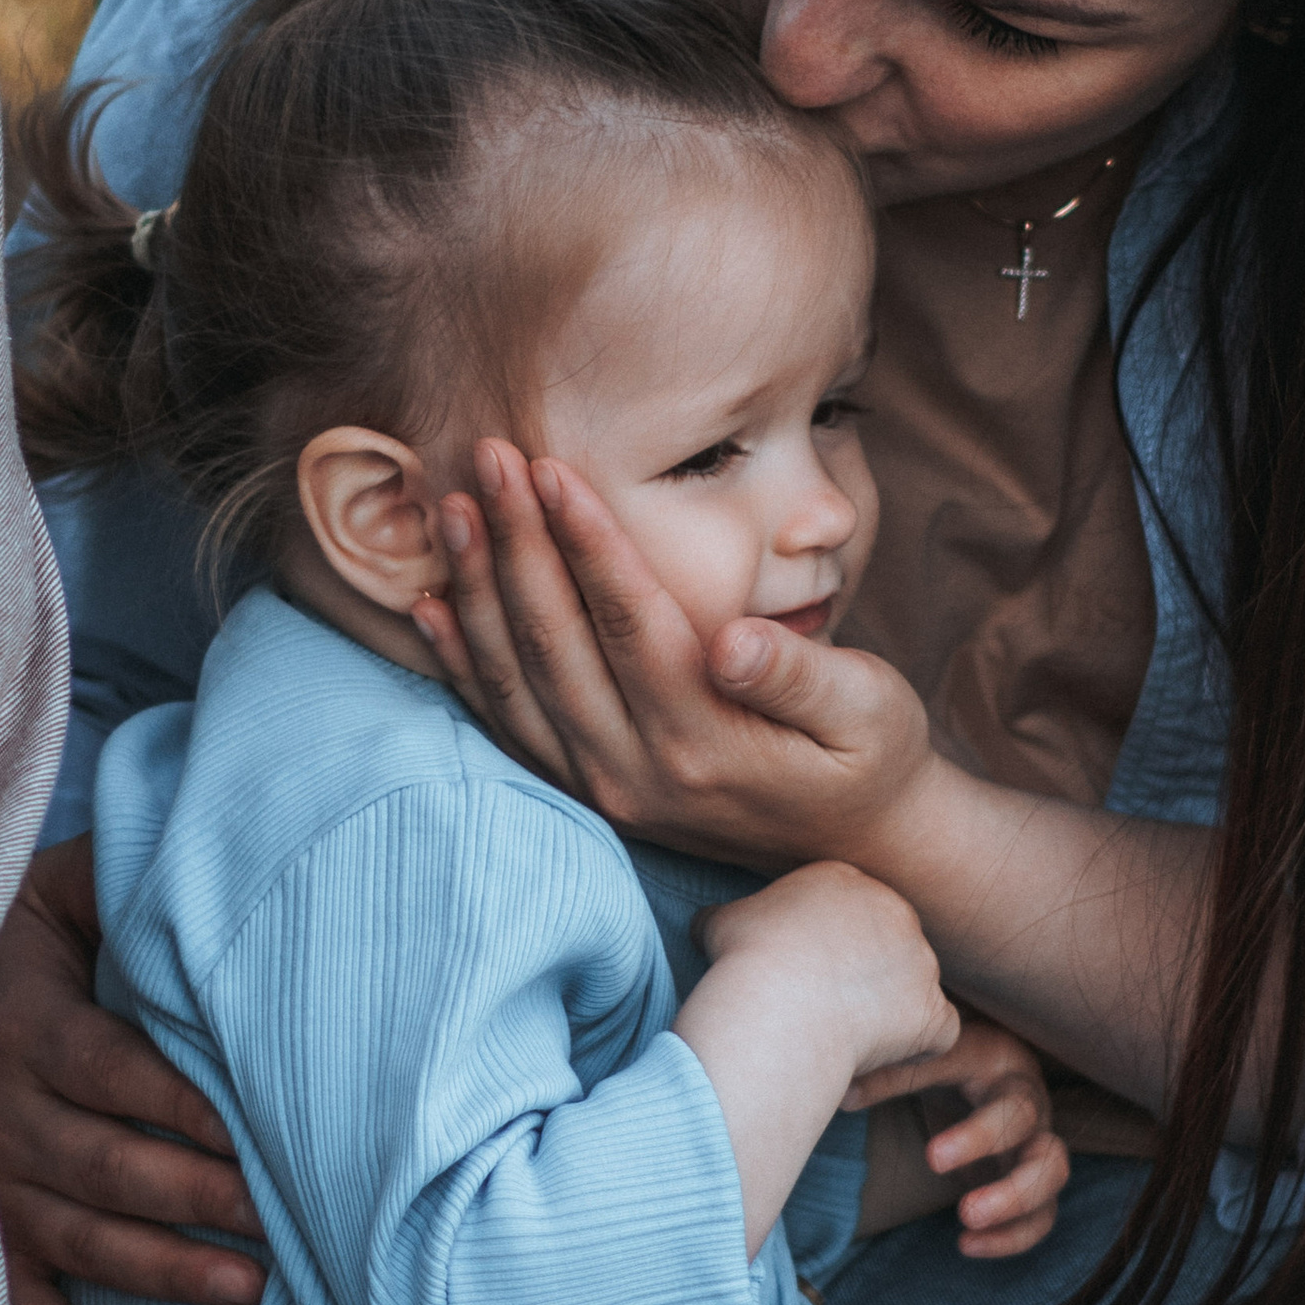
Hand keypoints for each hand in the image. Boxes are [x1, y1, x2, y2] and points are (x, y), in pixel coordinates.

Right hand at [0, 838, 263, 1304]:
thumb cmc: (38, 930)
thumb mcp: (73, 884)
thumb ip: (132, 877)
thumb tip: (214, 857)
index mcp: (26, 1027)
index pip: (108, 1070)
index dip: (178, 1103)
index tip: (254, 1128)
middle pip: (103, 1166)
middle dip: (196, 1198)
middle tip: (281, 1220)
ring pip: (78, 1240)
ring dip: (163, 1273)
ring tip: (251, 1291)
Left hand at [412, 442, 939, 870]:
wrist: (857, 849)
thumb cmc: (871, 757)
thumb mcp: (871, 709)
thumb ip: (801, 674)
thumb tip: (735, 642)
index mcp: (709, 742)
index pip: (630, 623)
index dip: (587, 541)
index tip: (552, 468)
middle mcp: (641, 773)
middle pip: (558, 644)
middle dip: (517, 541)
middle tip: (491, 455)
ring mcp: (606, 790)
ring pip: (519, 683)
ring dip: (478, 592)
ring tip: (455, 507)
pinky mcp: (590, 795)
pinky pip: (508, 728)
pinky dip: (466, 666)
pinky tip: (433, 609)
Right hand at [697, 862, 958, 1083]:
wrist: (779, 1001)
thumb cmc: (746, 959)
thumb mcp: (722, 922)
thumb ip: (728, 917)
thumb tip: (708, 924)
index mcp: (846, 880)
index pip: (848, 912)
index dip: (828, 948)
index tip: (801, 976)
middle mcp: (895, 910)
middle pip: (887, 944)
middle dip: (864, 975)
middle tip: (824, 1008)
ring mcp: (922, 962)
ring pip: (914, 988)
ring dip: (889, 1013)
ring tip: (843, 1039)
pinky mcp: (934, 1012)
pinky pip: (937, 1033)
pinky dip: (914, 1050)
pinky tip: (875, 1060)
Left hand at [849, 1015, 1071, 1260]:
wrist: (980, 1066)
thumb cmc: (947, 1058)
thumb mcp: (924, 1056)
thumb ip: (891, 1072)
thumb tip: (844, 1095)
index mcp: (1001, 1065)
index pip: (998, 1098)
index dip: (973, 1135)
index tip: (933, 1161)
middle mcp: (1029, 1104)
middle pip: (1039, 1138)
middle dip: (1006, 1181)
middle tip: (965, 1209)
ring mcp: (1037, 1142)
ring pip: (1053, 1177)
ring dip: (1016, 1206)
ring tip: (968, 1224)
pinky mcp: (1034, 1178)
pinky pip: (1041, 1214)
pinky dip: (1013, 1237)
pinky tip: (967, 1246)